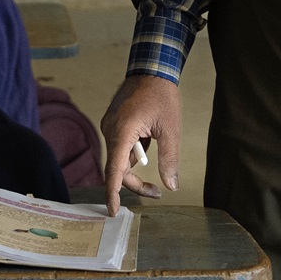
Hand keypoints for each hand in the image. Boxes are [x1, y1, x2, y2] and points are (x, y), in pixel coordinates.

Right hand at [100, 74, 180, 214]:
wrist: (152, 68)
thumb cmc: (162, 96)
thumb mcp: (170, 130)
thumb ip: (169, 160)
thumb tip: (171, 185)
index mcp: (123, 131)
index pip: (114, 170)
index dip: (113, 193)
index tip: (113, 211)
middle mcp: (111, 129)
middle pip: (117, 167)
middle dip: (134, 184)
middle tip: (157, 193)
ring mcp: (109, 124)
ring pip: (118, 157)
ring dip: (135, 168)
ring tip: (157, 166)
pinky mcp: (113, 122)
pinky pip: (119, 145)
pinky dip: (132, 154)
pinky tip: (148, 143)